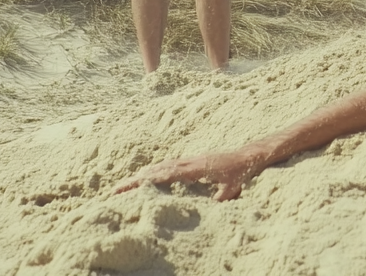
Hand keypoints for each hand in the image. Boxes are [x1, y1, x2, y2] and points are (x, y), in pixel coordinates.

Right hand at [113, 149, 263, 201]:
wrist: (249, 155)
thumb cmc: (241, 172)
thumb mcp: (232, 188)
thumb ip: (220, 198)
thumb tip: (211, 210)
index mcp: (197, 167)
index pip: (168, 174)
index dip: (150, 180)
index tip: (132, 185)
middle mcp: (190, 162)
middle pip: (158, 169)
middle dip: (137, 179)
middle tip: (117, 189)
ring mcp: (190, 160)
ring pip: (161, 166)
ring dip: (143, 174)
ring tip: (126, 184)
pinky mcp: (192, 161)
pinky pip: (169, 165)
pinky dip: (155, 170)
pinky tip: (148, 176)